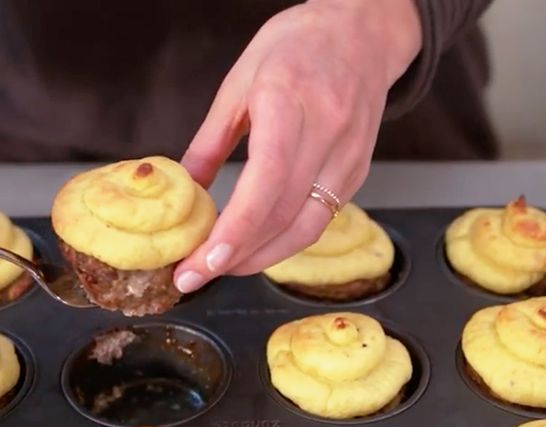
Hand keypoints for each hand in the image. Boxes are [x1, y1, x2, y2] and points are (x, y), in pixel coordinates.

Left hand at [174, 0, 420, 292]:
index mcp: (290, 103)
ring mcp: (348, 157)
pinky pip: (319, 218)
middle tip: (194, 275)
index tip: (203, 260)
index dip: (235, 230)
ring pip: (306, 227)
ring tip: (220, 268)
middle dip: (235, 256)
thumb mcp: (238, 81)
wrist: (363, 32)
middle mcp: (327, 133)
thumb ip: (210, 140)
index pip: (266, 183)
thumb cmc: (298, 46)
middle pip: (283, 215)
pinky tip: (255, 246)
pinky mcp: (357, 172)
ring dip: (260, 257)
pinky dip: (284, 239)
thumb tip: (183, 190)